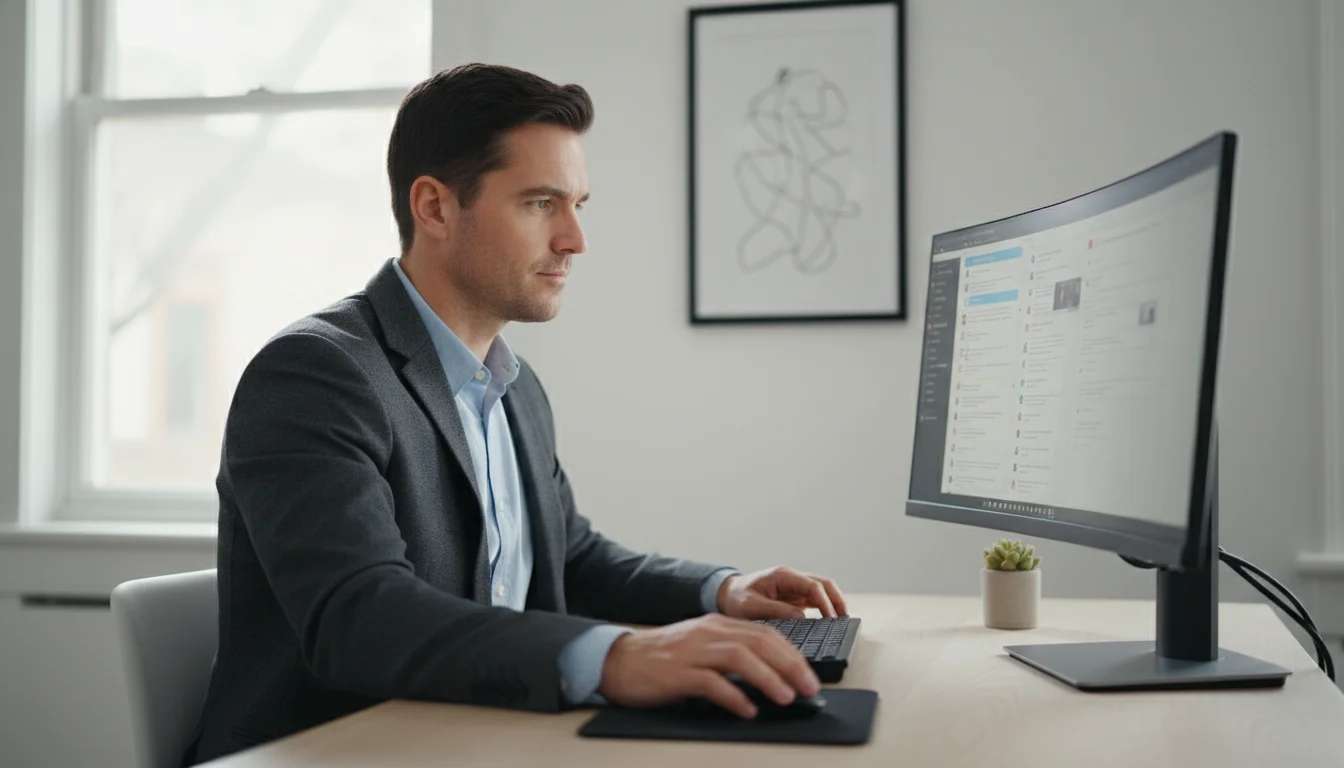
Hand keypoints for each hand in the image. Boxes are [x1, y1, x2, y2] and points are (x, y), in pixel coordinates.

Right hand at [596, 613, 820, 717]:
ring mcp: (692, 652)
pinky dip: (734, 696)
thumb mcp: (701, 646)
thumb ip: (731, 654)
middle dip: (790, 666)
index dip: (793, 655)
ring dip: (768, 678)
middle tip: (809, 689)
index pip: (766, 634)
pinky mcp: (677, 673)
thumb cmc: (662, 659)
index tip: (809, 677)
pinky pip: (711, 683)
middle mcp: (708, 633)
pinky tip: (748, 710)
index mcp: (717, 625)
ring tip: (786, 697)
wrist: (619, 659)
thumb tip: (771, 675)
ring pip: (740, 658)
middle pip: (759, 642)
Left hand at [716, 566, 848, 619]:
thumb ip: (775, 610)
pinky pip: (815, 600)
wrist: (728, 595)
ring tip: (842, 622)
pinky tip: (830, 623)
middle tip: (844, 620)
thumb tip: (801, 618)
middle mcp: (792, 578)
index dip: (825, 602)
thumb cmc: (737, 599)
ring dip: (834, 604)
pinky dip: (825, 609)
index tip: (830, 619)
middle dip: (836, 600)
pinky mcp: (795, 597)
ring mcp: (795, 587)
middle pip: (823, 584)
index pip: (813, 585)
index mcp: (782, 575)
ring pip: (823, 591)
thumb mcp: (751, 606)